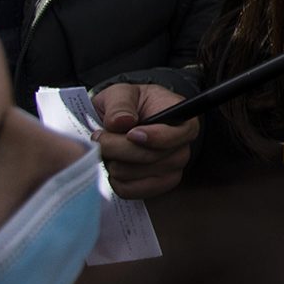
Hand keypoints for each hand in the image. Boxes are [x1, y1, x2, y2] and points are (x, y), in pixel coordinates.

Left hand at [92, 83, 198, 198]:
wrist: (124, 122)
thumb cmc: (129, 105)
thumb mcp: (122, 93)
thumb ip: (121, 104)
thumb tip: (121, 122)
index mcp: (183, 122)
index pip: (179, 136)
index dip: (155, 137)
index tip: (131, 133)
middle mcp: (182, 149)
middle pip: (151, 158)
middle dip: (118, 148)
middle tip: (100, 136)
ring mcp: (171, 171)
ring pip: (135, 175)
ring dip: (113, 163)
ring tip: (108, 149)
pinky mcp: (155, 187)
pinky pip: (130, 190)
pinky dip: (114, 180)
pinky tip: (113, 165)